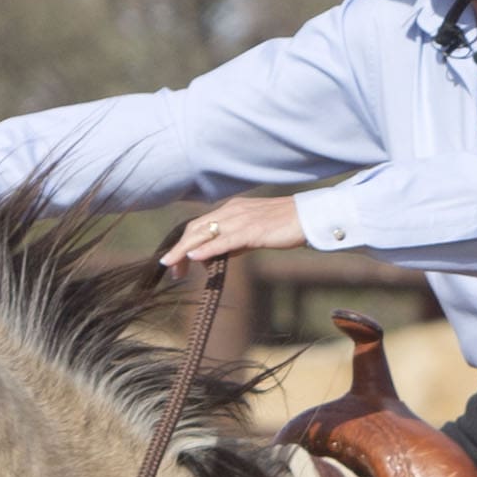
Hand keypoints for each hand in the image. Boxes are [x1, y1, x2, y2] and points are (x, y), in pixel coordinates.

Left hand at [162, 192, 307, 273]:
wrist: (308, 217)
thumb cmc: (285, 226)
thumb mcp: (253, 233)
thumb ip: (233, 242)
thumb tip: (213, 256)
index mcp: (232, 209)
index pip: (199, 224)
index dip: (184, 242)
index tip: (175, 261)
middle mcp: (232, 210)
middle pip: (195, 228)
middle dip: (179, 248)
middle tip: (168, 267)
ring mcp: (241, 219)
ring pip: (205, 233)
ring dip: (185, 250)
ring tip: (171, 265)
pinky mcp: (251, 230)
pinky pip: (224, 240)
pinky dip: (207, 248)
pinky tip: (195, 257)